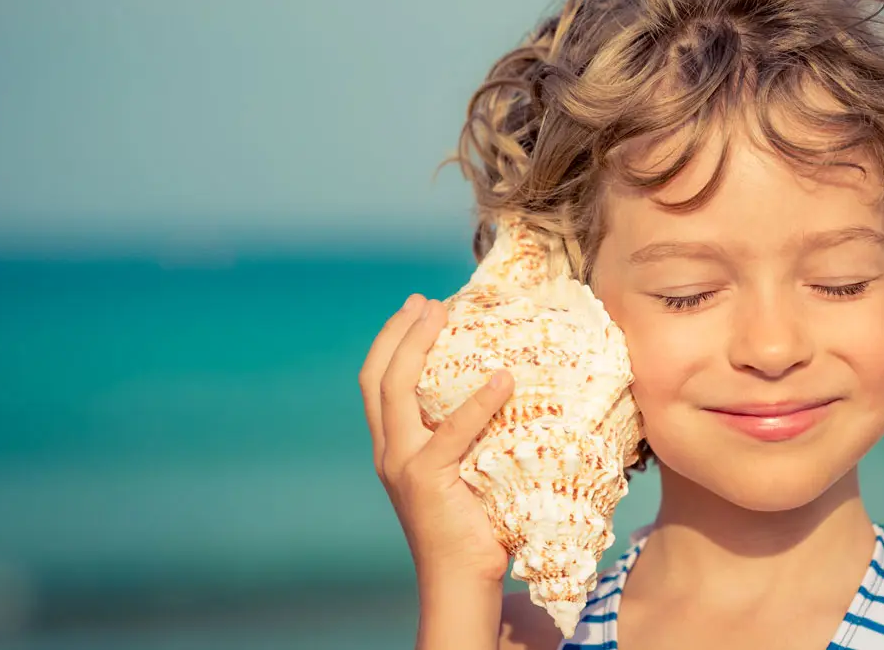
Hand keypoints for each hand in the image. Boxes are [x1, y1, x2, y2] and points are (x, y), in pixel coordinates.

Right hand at [359, 294, 515, 586]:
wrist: (462, 581)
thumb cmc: (475, 524)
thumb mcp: (464, 469)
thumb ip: (467, 435)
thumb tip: (506, 386)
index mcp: (393, 448)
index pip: (377, 383)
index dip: (391, 341)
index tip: (417, 308)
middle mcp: (389, 452)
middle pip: (377, 377)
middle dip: (397, 332)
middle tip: (426, 302)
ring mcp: (403, 465)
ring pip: (396, 390)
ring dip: (417, 346)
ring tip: (443, 314)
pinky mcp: (427, 480)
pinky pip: (452, 431)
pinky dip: (477, 401)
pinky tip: (502, 379)